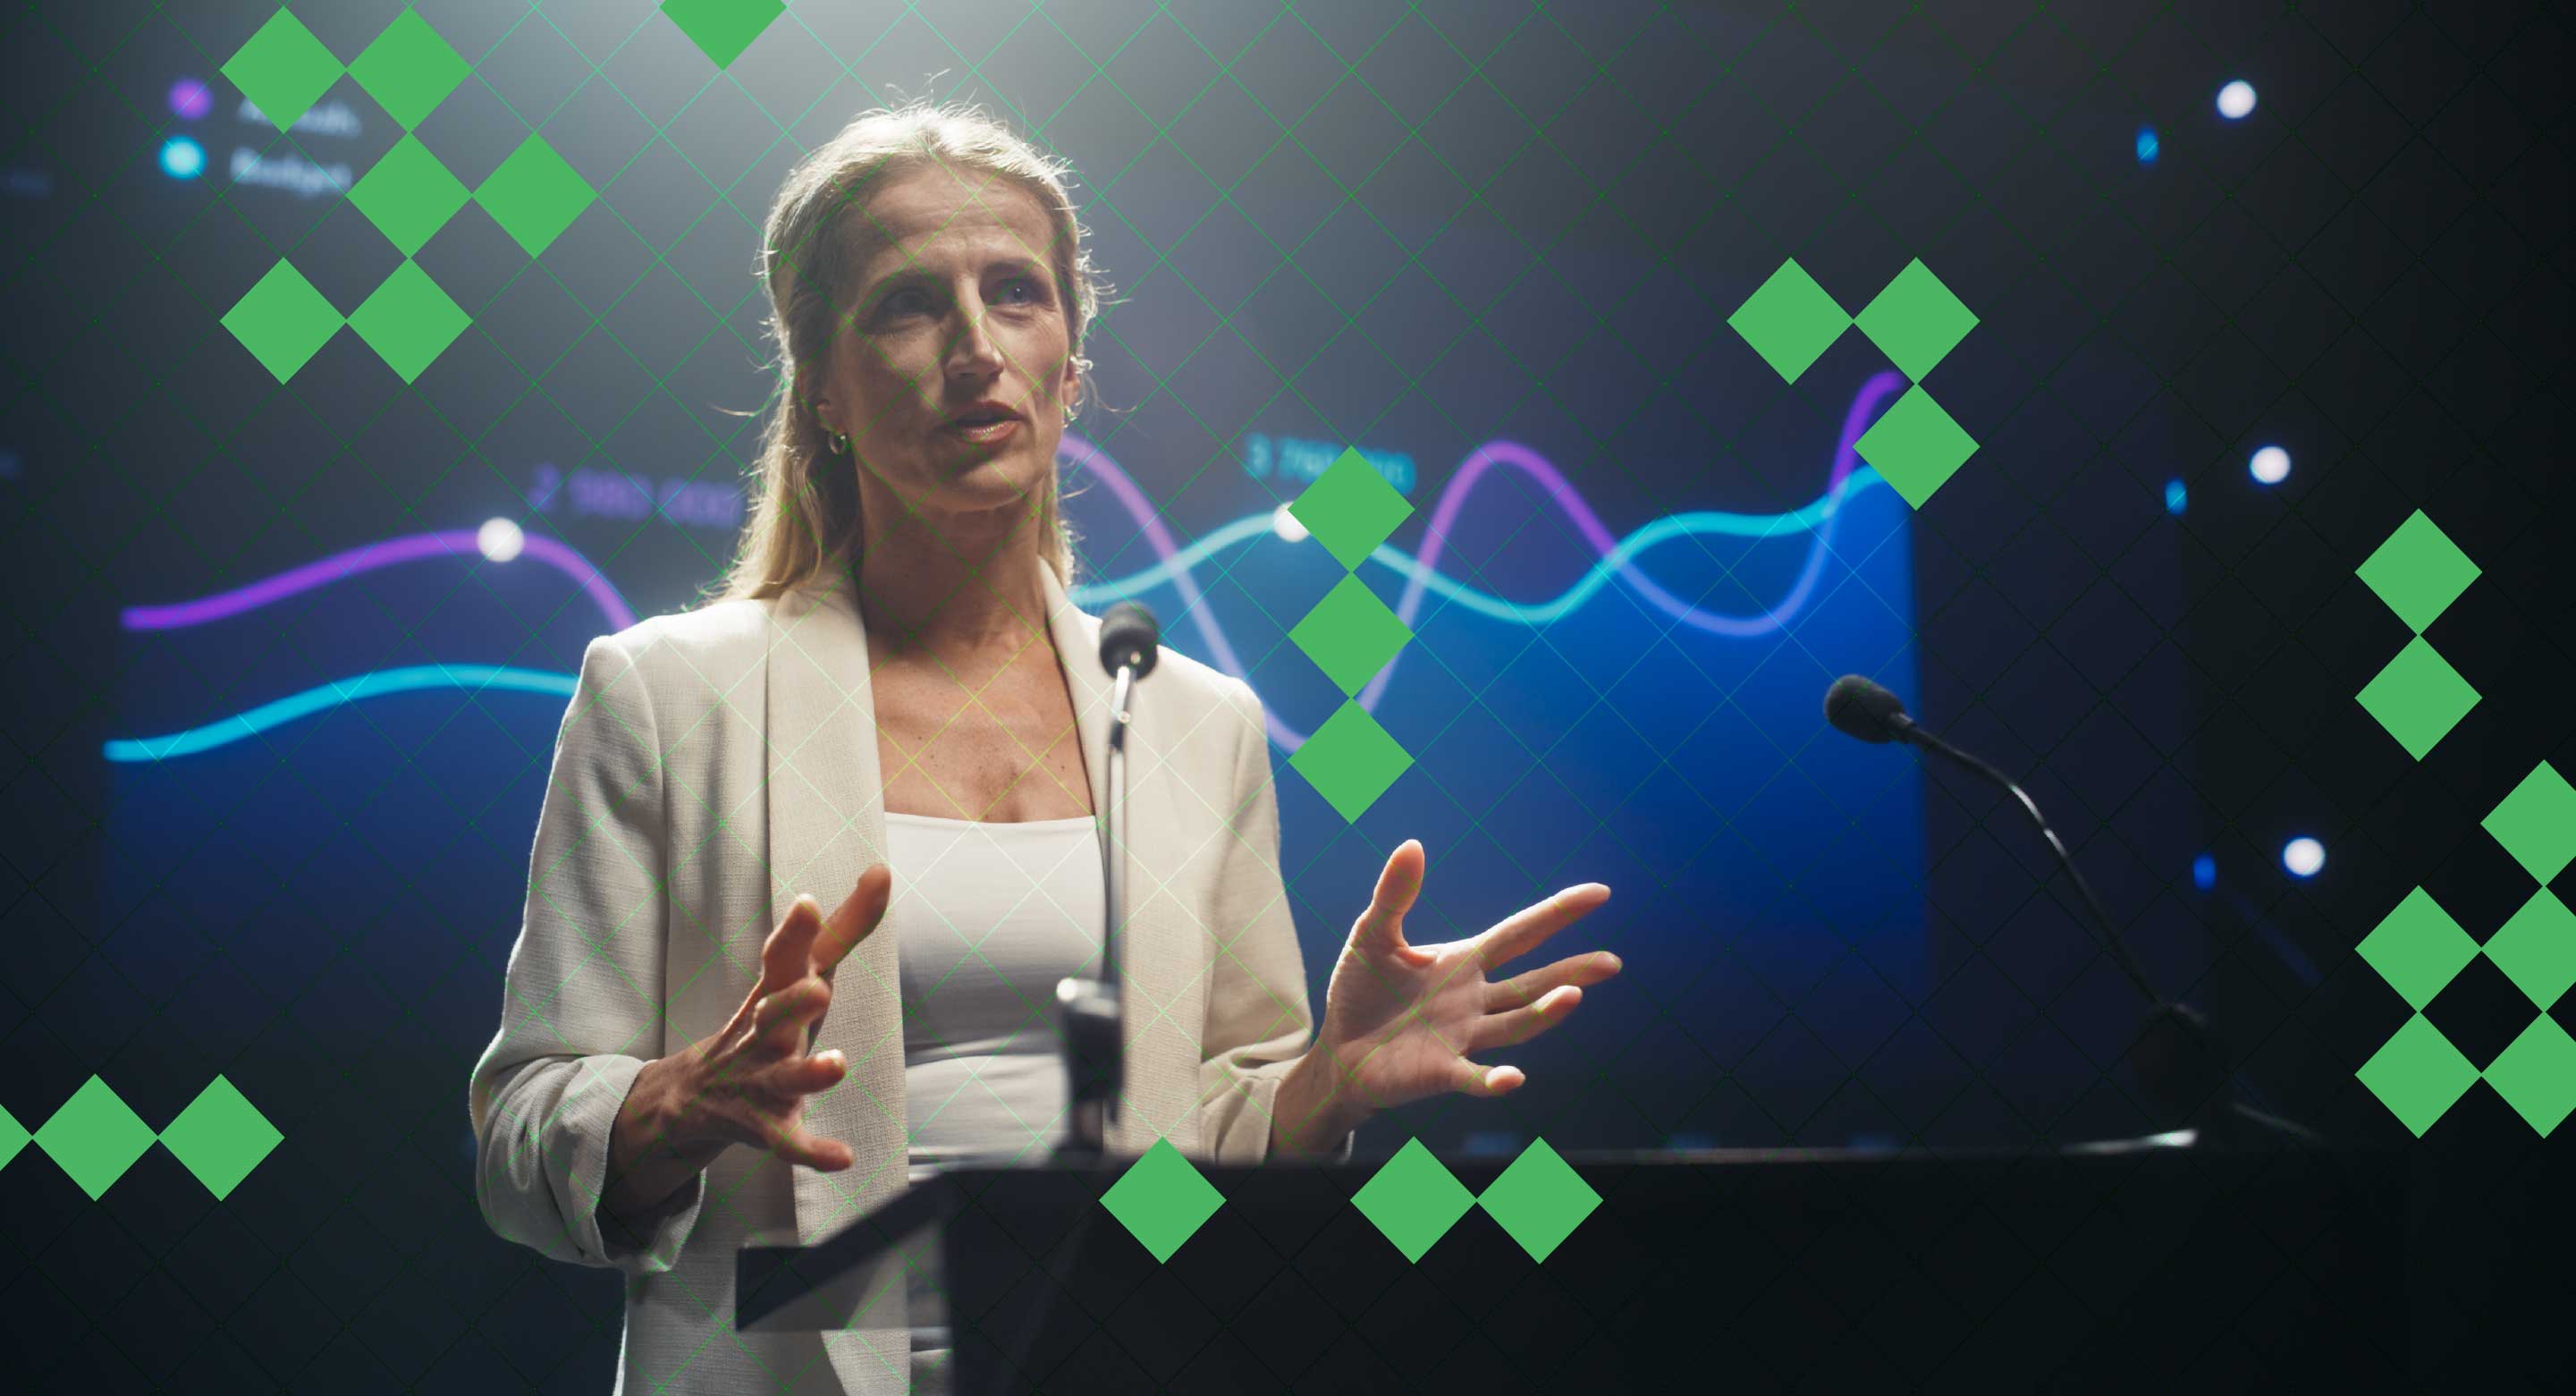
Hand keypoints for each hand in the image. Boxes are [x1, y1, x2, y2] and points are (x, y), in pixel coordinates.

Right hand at [610, 866, 890, 1201]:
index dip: (795, 933)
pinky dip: (812, 1150)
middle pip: (773, 1014)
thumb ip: (843, 928)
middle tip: (819, 989)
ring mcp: (760, 1079)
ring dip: (808, 1073)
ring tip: (837, 1066)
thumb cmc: (768, 1019)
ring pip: (781, 1078)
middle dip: (792, 1003)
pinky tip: (843, 1157)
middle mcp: (762, 1032)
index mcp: (773, 992)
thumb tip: (880, 869)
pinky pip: (786, 1141)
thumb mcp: (798, 973)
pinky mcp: (764, 1124)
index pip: (782, 957)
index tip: (808, 904)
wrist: (693, 1094)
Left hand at [1309, 839, 1617, 1118]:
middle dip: (1571, 971)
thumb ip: (1394, 895)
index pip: (1520, 933)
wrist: (1338, 1050)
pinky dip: (1494, 1080)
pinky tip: (1513, 1078)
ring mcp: (1463, 1037)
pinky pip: (1474, 1077)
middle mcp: (1474, 1000)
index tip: (1599, 893)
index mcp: (1464, 962)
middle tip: (1611, 962)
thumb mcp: (1373, 936)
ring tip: (1573, 996)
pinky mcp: (1440, 1071)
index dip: (1557, 913)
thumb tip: (1412, 844)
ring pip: (1514, 1024)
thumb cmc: (1361, 991)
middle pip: (1532, 982)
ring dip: (1543, 1013)